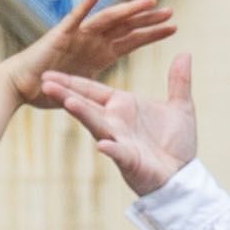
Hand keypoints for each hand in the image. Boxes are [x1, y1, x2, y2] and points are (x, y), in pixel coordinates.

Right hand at [0, 0, 177, 93]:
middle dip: (148, 19)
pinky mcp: (60, 35)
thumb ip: (102, 89)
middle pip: (127, 26)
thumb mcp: (85, 89)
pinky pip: (74, 18)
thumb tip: (117, 102)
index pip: (132, 40)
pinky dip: (85, 5)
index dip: (152, 34)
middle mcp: (92, 40)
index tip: (174, 27)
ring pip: (109, 19)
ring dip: (129, 10)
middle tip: (170, 11)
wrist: (20, 87)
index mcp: (101, 53)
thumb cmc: (48, 91)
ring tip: (149, 1)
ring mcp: (78, 35)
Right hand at [34, 50, 198, 195]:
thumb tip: (185, 54)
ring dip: (83, 114)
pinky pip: (118, 153)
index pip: (93, 90)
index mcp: (123, 106)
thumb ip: (179, 81)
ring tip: (68, 102)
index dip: (72, 81)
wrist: (182, 176)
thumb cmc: (176, 143)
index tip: (49, 72)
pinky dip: (111, 148)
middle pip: (86, 105)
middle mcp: (116, 122)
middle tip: (44, 82)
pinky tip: (103, 145)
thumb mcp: (180, 106)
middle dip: (66, 94)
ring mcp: (120, 141)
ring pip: (97, 125)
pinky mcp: (129, 160)